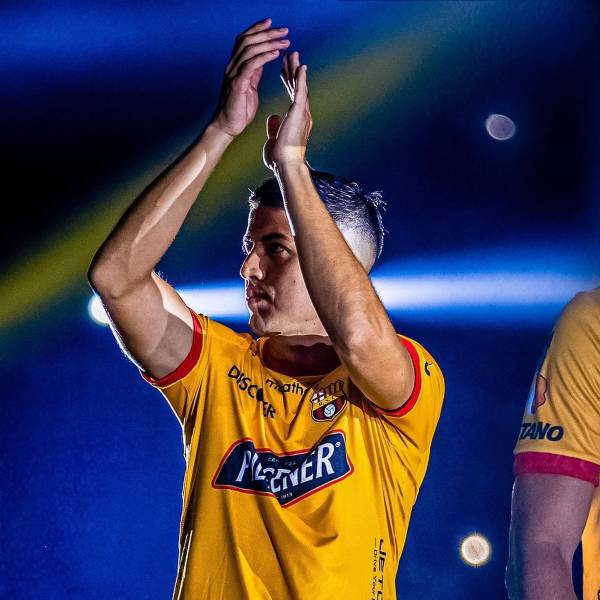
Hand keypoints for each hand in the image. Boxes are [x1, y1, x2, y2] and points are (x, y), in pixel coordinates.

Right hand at [212, 18, 289, 137]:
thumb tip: (262, 60)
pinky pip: (251, 65)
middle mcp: (232, 66)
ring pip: (250, 50)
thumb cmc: (239, 109)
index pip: (245, 40)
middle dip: (267, 33)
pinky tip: (275, 54)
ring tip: (284, 42)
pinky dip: (264, 57)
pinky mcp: (237, 84)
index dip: (257, 29)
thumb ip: (253, 72)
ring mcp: (233, 74)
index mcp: (235, 66)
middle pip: (248, 40)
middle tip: (285, 30)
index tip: (271, 23)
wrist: (228, 126)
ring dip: (269, 43)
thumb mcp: (249, 86)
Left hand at [263, 51, 311, 170]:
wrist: (286, 165)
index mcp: (296, 120)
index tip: (284, 70)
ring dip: (297, 70)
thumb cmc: (281, 157)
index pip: (293, 96)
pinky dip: (301, 79)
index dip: (289, 82)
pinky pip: (301, 92)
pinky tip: (300, 67)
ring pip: (300, 87)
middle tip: (290, 56)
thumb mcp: (274, 138)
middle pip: (298, 88)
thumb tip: (272, 118)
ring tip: (294, 55)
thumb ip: (274, 126)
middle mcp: (303, 115)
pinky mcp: (300, 114)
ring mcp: (303, 113)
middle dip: (293, 72)